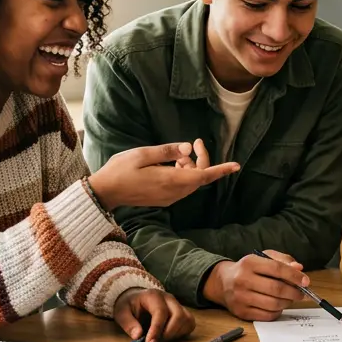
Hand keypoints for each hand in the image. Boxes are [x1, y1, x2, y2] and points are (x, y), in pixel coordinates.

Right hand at [89, 139, 237, 209]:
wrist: (105, 192)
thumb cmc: (120, 171)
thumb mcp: (142, 154)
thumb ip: (167, 151)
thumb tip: (188, 148)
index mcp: (170, 181)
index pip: (203, 176)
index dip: (220, 170)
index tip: (236, 166)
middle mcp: (173, 192)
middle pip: (199, 177)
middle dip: (202, 159)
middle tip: (195, 142)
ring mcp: (169, 198)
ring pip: (192, 182)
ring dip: (191, 166)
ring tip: (177, 153)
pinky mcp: (164, 199)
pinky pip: (182, 186)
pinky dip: (183, 173)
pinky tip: (171, 163)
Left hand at [113, 288, 193, 341]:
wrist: (135, 298)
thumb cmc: (129, 305)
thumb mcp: (121, 313)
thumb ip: (129, 324)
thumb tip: (138, 336)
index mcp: (153, 296)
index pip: (160, 312)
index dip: (156, 329)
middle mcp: (169, 298)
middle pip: (178, 316)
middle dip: (168, 333)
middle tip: (155, 341)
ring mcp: (177, 304)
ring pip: (187, 320)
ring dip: (175, 334)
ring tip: (161, 338)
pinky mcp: (182, 312)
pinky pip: (190, 323)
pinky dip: (182, 332)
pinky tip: (169, 335)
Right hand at [203, 250, 306, 320]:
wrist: (223, 283)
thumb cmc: (248, 269)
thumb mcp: (263, 258)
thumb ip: (282, 260)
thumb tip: (299, 269)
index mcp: (249, 263)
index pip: (277, 269)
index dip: (294, 276)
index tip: (306, 281)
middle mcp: (242, 280)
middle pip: (276, 289)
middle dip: (294, 292)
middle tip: (302, 293)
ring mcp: (241, 298)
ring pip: (273, 304)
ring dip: (287, 302)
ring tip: (290, 298)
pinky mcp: (241, 312)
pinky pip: (267, 315)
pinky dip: (277, 312)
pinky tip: (278, 306)